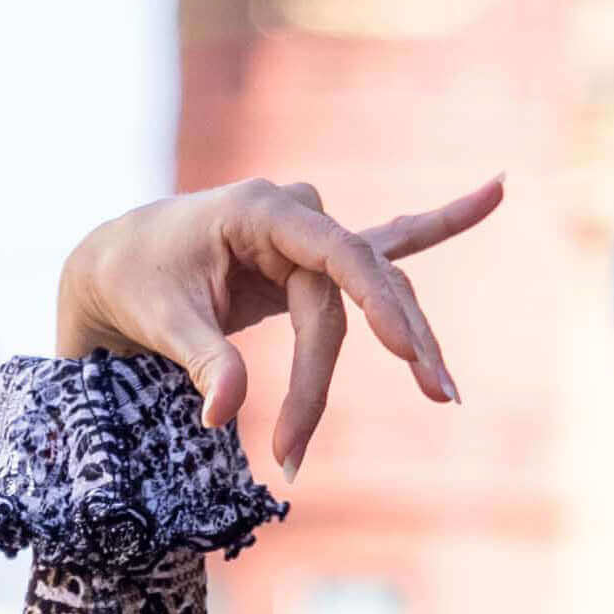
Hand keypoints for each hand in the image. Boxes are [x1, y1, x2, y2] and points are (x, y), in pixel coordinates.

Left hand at [53, 174, 495, 475]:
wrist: (117, 264)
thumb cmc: (135, 282)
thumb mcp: (158, 319)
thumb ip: (201, 360)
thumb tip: (226, 415)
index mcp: (261, 211)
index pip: (335, 260)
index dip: (373, 307)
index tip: (405, 352)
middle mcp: (297, 216)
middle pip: (353, 296)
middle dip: (372, 361)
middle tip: (382, 423)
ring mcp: (312, 237)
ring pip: (373, 295)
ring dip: (409, 344)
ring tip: (445, 394)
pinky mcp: (315, 265)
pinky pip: (383, 254)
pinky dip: (440, 225)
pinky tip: (497, 190)